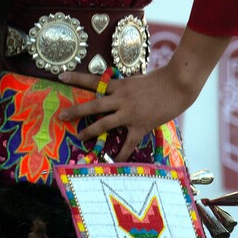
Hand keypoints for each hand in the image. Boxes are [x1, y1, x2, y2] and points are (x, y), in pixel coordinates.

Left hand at [58, 27, 231, 162]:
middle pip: (93, 105)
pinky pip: (128, 142)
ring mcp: (129, 113)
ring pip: (104, 123)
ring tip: (79, 137)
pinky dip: (121, 153)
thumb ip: (124, 88)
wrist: (176, 85)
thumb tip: (116, 93)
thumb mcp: (136, 80)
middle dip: (76, 111)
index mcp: (119, 85)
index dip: (75, 78)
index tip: (60, 76)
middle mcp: (120, 98)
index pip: (93, 80)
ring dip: (90, 131)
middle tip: (61, 116)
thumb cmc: (159, 80)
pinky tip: (115, 161)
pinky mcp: (140, 125)